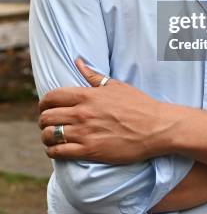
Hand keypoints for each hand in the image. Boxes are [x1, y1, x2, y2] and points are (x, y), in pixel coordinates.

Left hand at [39, 58, 171, 162]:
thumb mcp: (116, 85)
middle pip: (47, 116)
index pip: (52, 97)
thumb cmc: (138, 104)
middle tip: (48, 122)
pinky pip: (59, 152)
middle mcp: (83, 113)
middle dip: (43, 119)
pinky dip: (53, 151)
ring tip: (51, 136)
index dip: (43, 102)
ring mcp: (85, 133)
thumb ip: (93, 76)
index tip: (45, 106)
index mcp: (88, 95)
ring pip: (49, 135)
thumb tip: (78, 61)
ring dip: (46, 136)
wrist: (155, 127)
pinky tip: (57, 149)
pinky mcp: (90, 151)